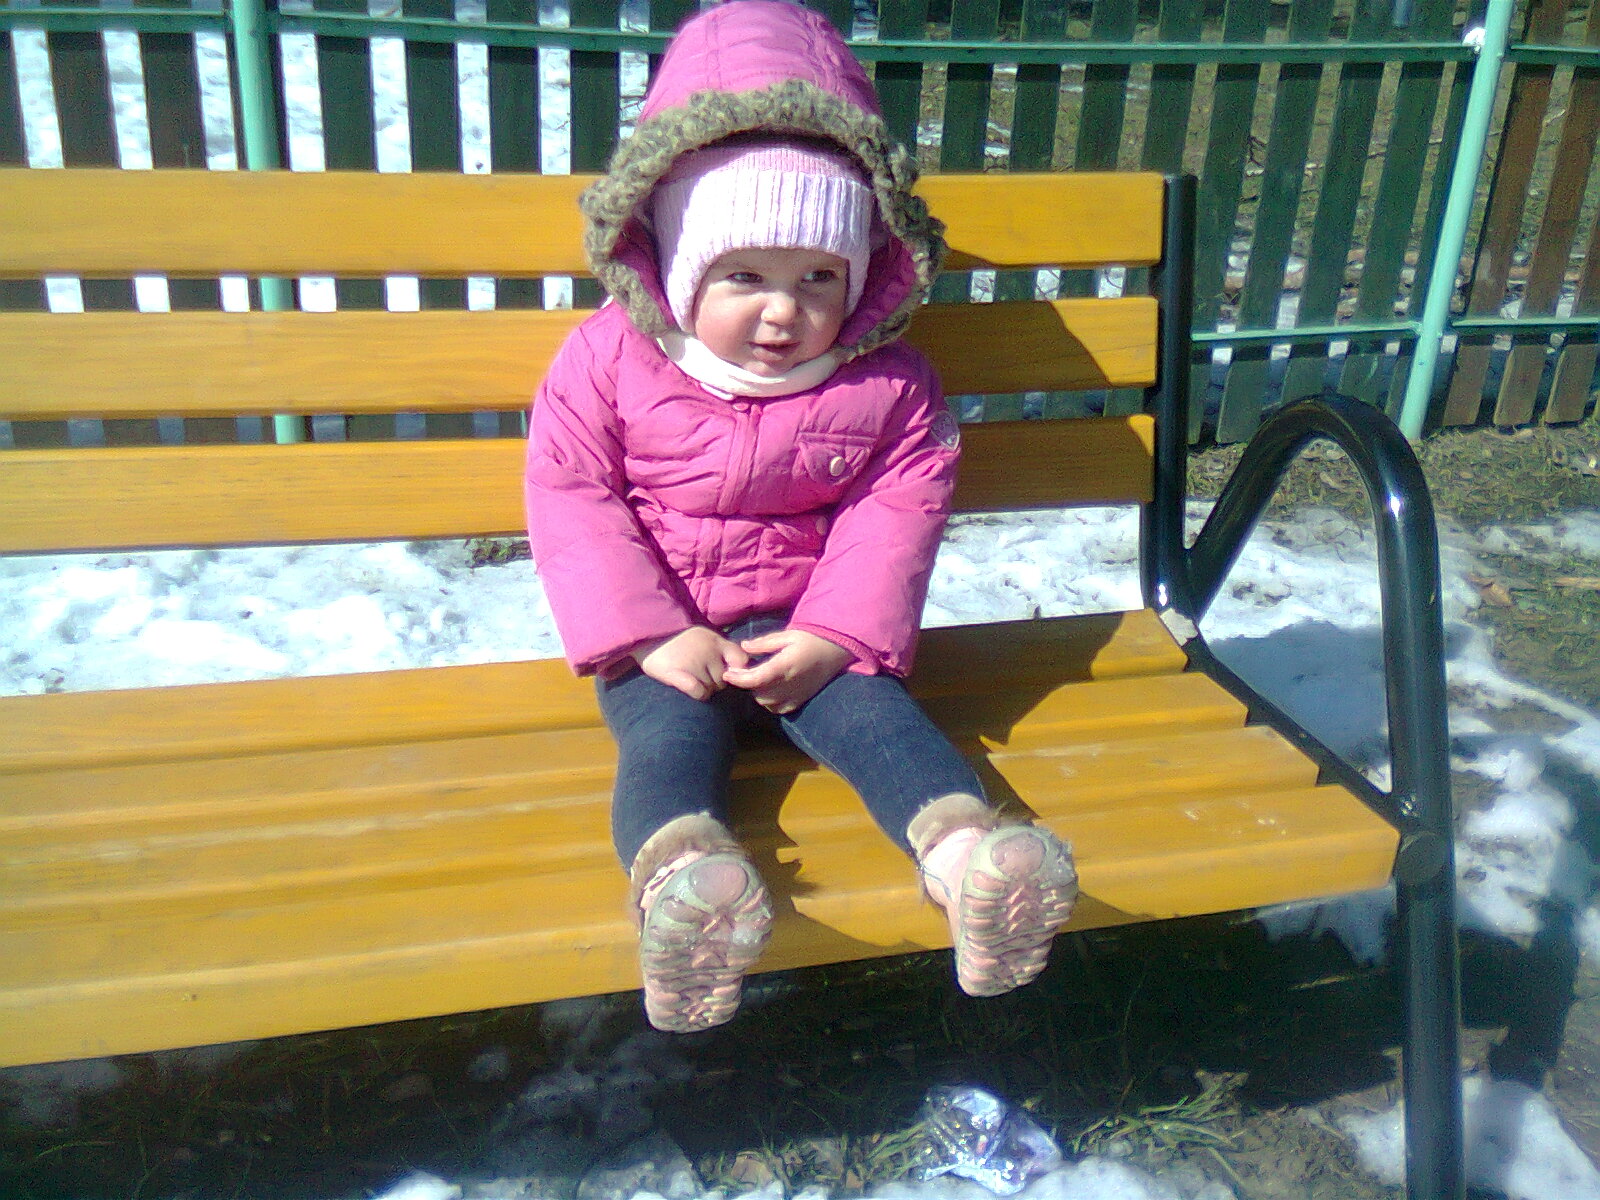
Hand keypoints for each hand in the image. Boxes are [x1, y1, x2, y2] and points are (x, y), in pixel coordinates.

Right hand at [634, 627, 748, 700]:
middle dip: (714, 682)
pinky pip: (699, 692)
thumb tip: (742, 669)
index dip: (737, 671)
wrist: (649, 633)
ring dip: (703, 689)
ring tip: (688, 676)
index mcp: (717, 642)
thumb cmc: (679, 639)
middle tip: (698, 675)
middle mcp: (709, 653)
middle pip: (723, 681)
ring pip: (711, 690)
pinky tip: (688, 688)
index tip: (727, 674)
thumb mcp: (706, 637)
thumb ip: (724, 650)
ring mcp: (694, 664)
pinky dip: (698, 694)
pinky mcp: (677, 674)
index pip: (742, 661)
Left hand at [722, 628, 852, 713]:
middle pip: (758, 692)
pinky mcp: (801, 700)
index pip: (756, 679)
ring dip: (758, 693)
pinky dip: (770, 702)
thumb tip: (743, 647)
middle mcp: (790, 683)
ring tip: (758, 679)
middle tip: (745, 671)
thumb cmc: (812, 638)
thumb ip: (764, 643)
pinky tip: (771, 690)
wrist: (837, 651)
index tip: (727, 674)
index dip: (738, 679)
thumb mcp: (788, 635)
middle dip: (748, 683)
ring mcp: (796, 694)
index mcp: (785, 665)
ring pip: (766, 703)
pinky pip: (779, 709)